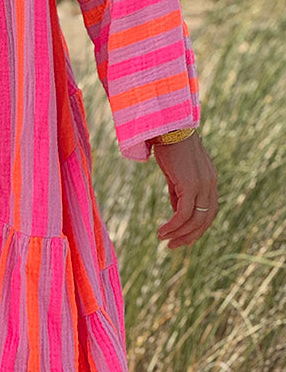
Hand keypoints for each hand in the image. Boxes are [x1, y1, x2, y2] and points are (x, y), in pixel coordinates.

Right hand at [153, 133, 217, 249]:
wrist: (168, 126)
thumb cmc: (169, 145)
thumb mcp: (176, 172)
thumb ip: (179, 191)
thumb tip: (176, 212)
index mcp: (210, 180)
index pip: (209, 211)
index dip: (197, 227)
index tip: (182, 236)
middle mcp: (210, 184)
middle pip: (205, 220)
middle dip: (190, 236)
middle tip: (174, 246)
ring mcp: (202, 185)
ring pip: (194, 220)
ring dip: (179, 234)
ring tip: (165, 240)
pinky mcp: (190, 185)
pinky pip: (183, 214)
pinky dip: (173, 226)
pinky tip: (162, 231)